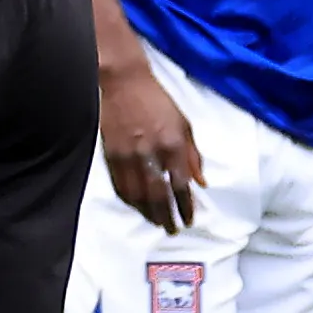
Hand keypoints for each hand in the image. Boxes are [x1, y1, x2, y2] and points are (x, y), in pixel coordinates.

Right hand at [98, 55, 204, 233]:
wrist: (124, 83)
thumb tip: (201, 183)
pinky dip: (129, 200)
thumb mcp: (184, 124)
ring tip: (155, 222)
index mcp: (173, 144)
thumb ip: (193, 156)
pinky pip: (120, 186)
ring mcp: (129, 155)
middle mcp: (151, 153)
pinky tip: (136, 207)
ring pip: (138, 195)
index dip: (185, 206)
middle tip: (172, 229)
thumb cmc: (158, 101)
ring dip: (147, 213)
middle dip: (166, 216)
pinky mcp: (111, 154)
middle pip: (159, 195)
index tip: (189, 219)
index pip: (181, 184)